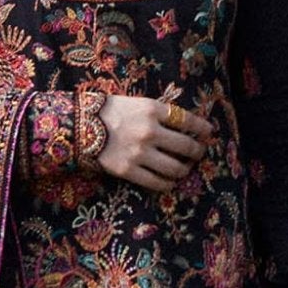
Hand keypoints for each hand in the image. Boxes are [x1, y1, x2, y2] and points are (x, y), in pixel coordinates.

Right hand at [96, 93, 214, 192]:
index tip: (209, 133)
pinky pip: (157, 183)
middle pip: (187, 146)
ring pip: (175, 168)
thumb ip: (158, 113)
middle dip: (198, 151)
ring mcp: (140, 153)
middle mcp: (150, 131)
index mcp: (152, 110)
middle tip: (199, 153)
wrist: (78, 126)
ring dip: (185, 170)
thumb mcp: (136, 103)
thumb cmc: (108, 111)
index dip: (203, 129)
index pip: (188, 120)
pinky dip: (168, 184)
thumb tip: (183, 125)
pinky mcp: (129, 170)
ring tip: (184, 169)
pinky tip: (170, 182)